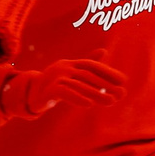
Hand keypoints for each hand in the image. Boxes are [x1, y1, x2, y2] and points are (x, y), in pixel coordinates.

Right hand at [7, 59, 127, 116]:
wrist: (31, 94)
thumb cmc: (55, 83)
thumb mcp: (72, 73)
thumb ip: (87, 64)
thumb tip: (103, 50)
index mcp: (71, 63)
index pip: (92, 65)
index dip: (108, 72)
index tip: (123, 81)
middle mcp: (64, 68)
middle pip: (88, 76)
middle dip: (106, 85)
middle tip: (121, 94)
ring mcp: (55, 77)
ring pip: (79, 85)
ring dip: (97, 94)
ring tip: (111, 102)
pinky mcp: (48, 90)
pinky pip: (65, 93)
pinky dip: (77, 98)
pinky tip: (89, 104)